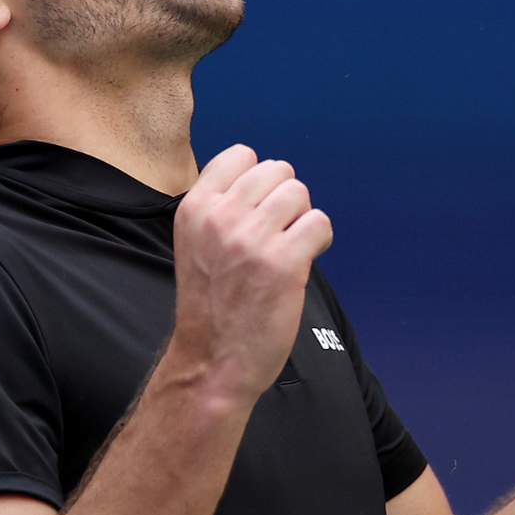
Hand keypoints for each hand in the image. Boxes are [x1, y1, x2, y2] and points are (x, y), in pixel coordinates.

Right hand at [170, 145, 333, 403]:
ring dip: (301, 218)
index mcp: (195, 208)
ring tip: (289, 246)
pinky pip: (319, 223)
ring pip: (299, 192)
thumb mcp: (196, 243)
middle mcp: (220, 217)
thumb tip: (266, 178)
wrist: (212, 359)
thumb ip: (221, 208)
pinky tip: (304, 259)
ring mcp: (252, 238)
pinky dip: (319, 239)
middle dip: (285, 198)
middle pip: (277, 170)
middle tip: (277, 232)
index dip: (259, 179)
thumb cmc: (210, 304)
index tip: (258, 209)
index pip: (241, 155)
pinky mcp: (283, 262)